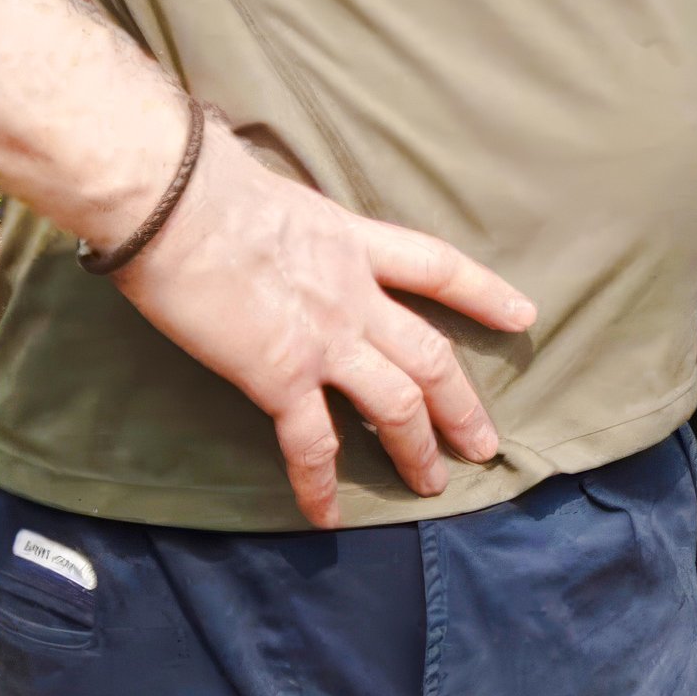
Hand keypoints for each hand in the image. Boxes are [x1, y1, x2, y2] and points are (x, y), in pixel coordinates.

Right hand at [108, 113, 538, 528]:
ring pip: (396, 403)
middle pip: (430, 354)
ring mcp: (323, 337)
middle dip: (462, 404)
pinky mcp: (279, 375)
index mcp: (352, 240)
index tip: (523, 315)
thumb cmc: (201, 179)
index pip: (437, 268)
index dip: (484, 293)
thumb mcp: (271, 191)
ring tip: (432, 485)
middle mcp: (353, 293)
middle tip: (485, 443)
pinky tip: (327, 516)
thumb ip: (287, 219)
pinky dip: (321, 484)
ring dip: (418, 448)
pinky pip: (312, 443)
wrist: (173, 200)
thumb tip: (265, 211)